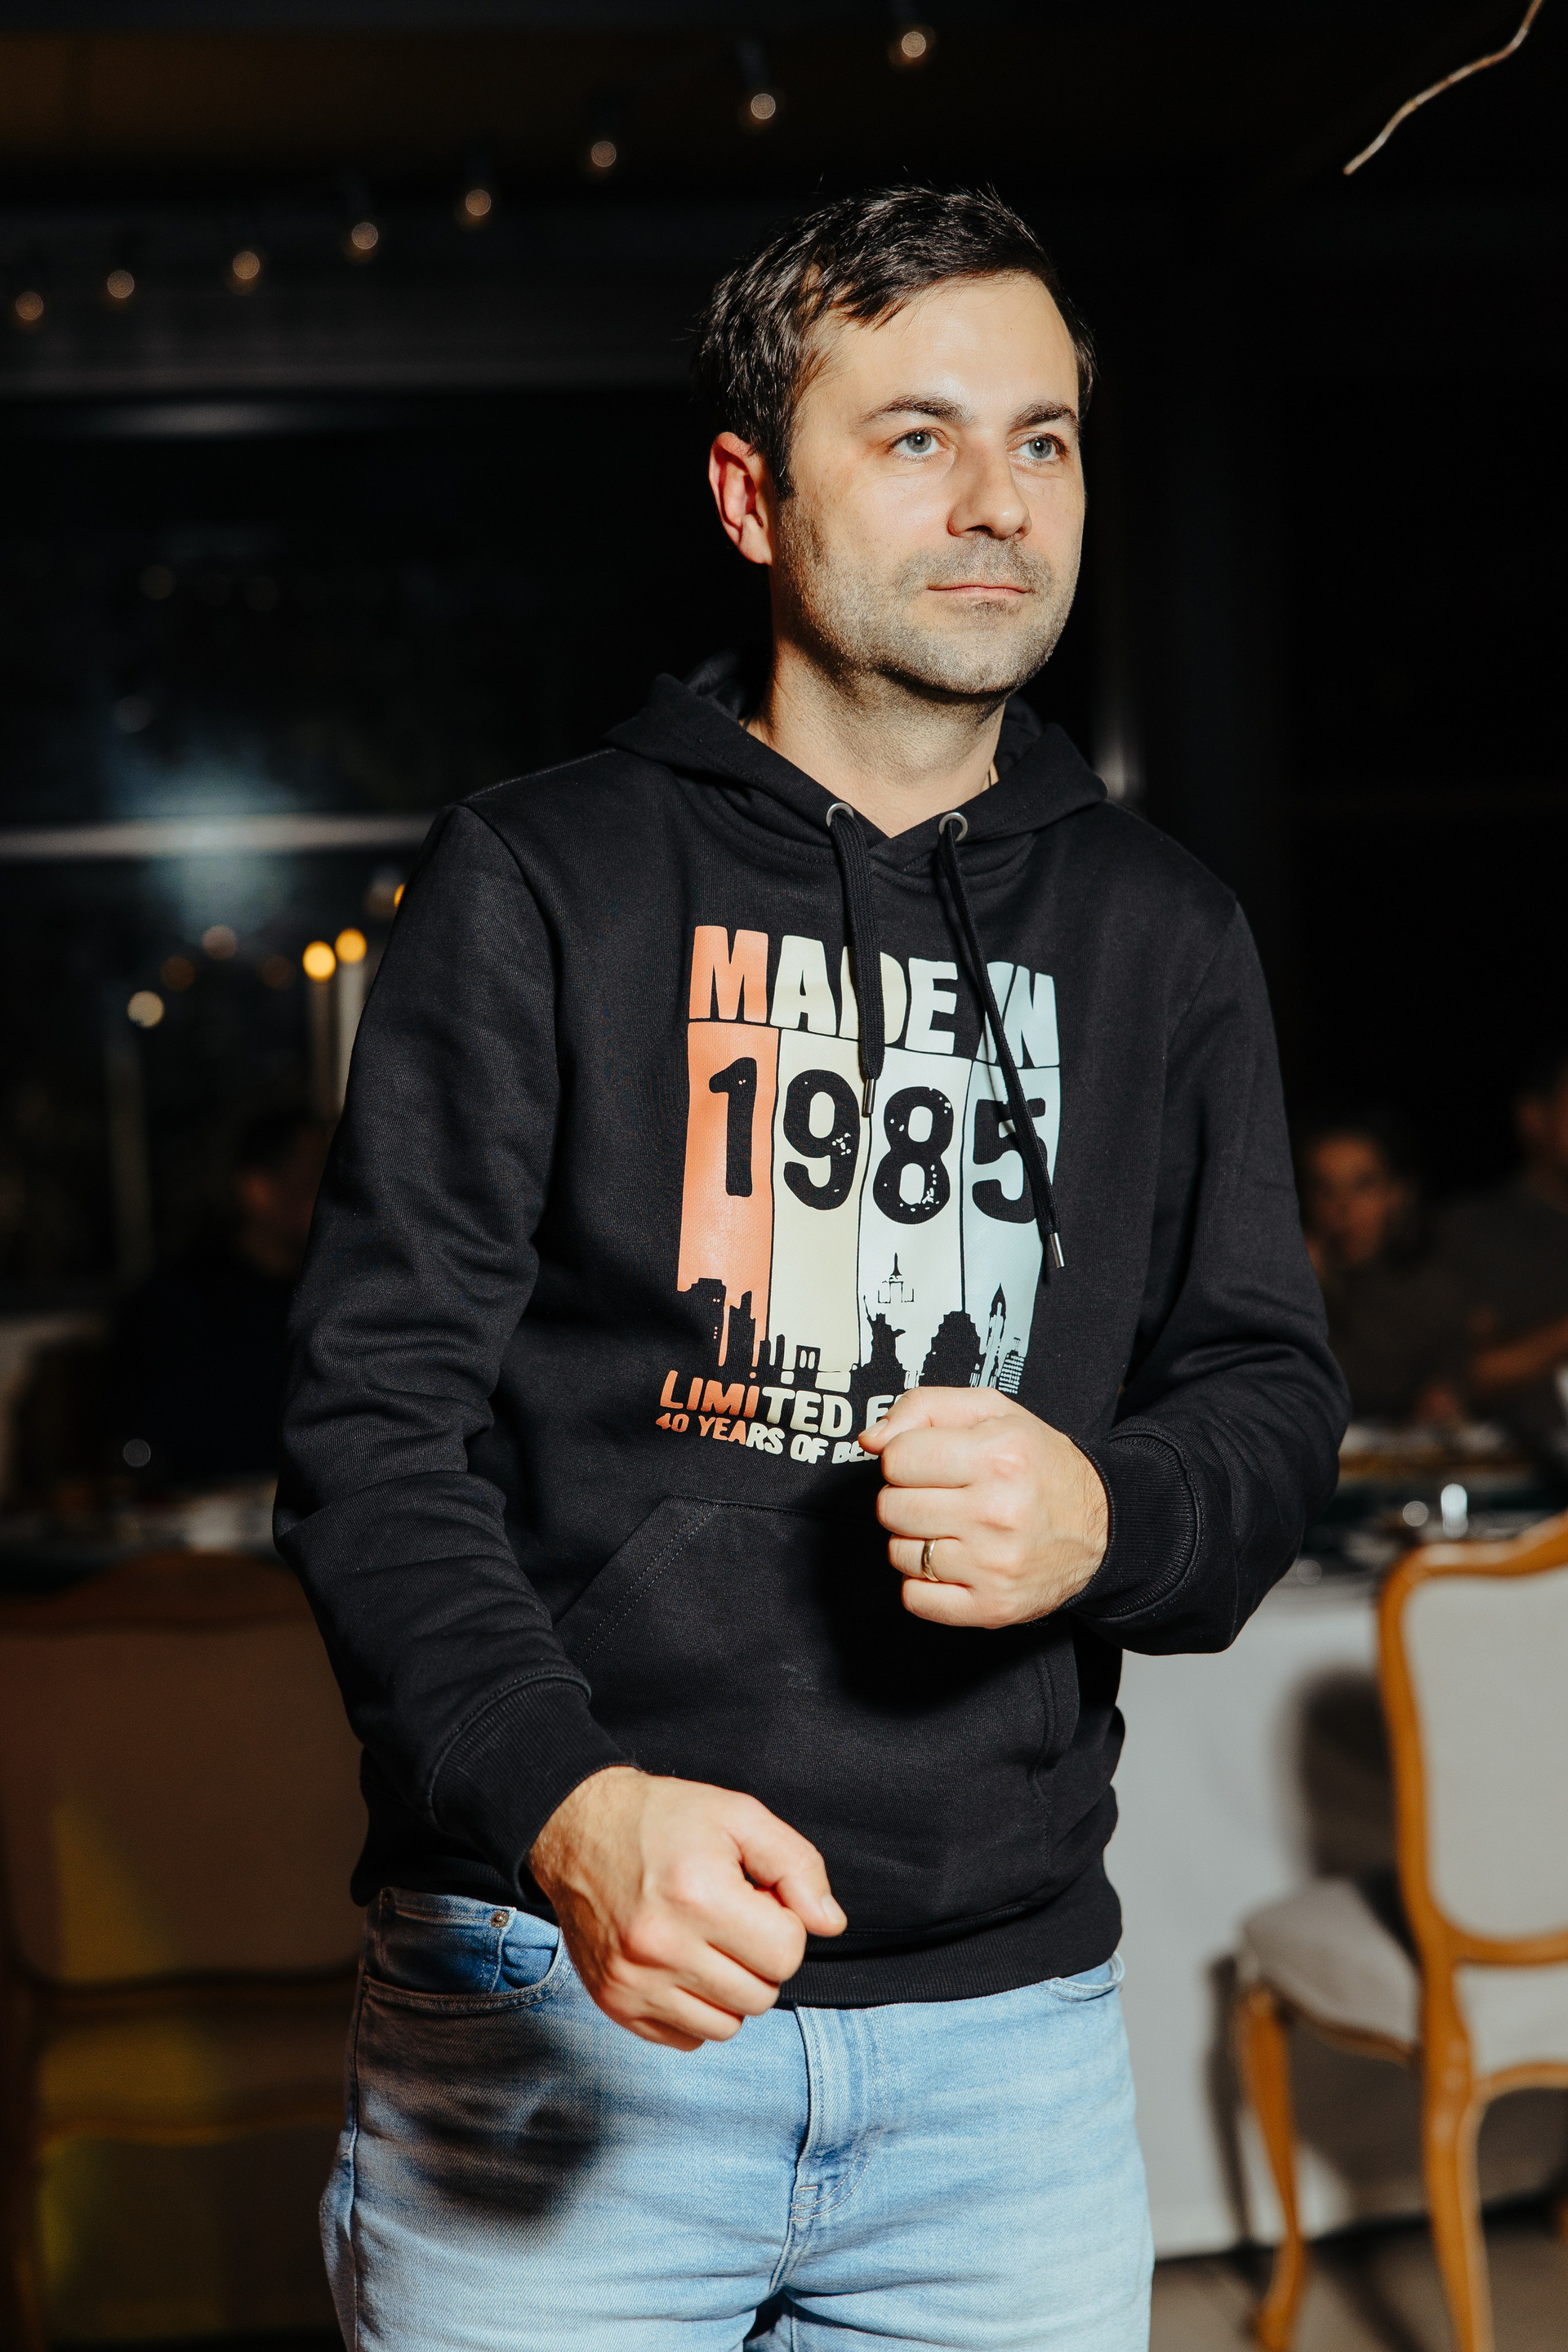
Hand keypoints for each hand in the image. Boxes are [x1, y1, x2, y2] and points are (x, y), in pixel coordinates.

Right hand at [528, 1766, 844, 2050]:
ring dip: (732, 1989)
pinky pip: (687, 2038)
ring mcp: (633, 1982)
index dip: (783, 1922)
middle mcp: (661, 1947)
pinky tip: (683, 1964)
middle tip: (732, 1917)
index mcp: (697, 1895)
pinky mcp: (614, 2002)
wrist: (576, 1828)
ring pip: (728, 2026)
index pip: (786, 1953)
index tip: (757, 1897)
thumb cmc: (664, 1819)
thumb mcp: (738, 1817)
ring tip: (708, 1941)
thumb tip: (830, 1923)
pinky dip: (697, 2009)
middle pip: (761, 1995)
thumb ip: (796, 1865)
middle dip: (760, 1957)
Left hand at [860, 1387, 1107, 1628]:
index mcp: (999, 1455)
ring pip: (899, 1553)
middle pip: (891, 1507)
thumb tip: (871, 1440)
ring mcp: (995, 1565)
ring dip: (915, 1539)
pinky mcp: (993, 1607)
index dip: (905, 1457)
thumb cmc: (1038, 1464)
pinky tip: (953, 1561)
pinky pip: (915, 1598)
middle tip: (942, 1495)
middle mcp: (998, 1512)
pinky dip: (924, 1582)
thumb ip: (924, 1408)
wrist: (1101, 1527)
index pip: (896, 1459)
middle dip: (906, 1498)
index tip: (929, 1462)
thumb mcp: (991, 1411)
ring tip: (952, 1527)